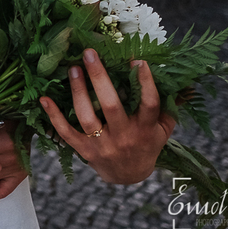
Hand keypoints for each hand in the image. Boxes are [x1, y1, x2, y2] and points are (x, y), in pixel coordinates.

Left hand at [40, 49, 174, 183]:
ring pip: (87, 117)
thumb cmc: (146, 143)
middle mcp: (124, 137)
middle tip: (89, 53)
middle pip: (112, 106)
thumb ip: (170, 104)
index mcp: (146, 129)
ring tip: (73, 68)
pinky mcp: (84, 151)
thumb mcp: (164, 128)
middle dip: (100, 78)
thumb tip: (184, 80)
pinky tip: (43, 98)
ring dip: (78, 91)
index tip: (137, 60)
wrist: (128, 176)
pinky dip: (53, 116)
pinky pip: (65, 133)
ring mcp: (102, 145)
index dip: (145, 83)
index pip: (149, 104)